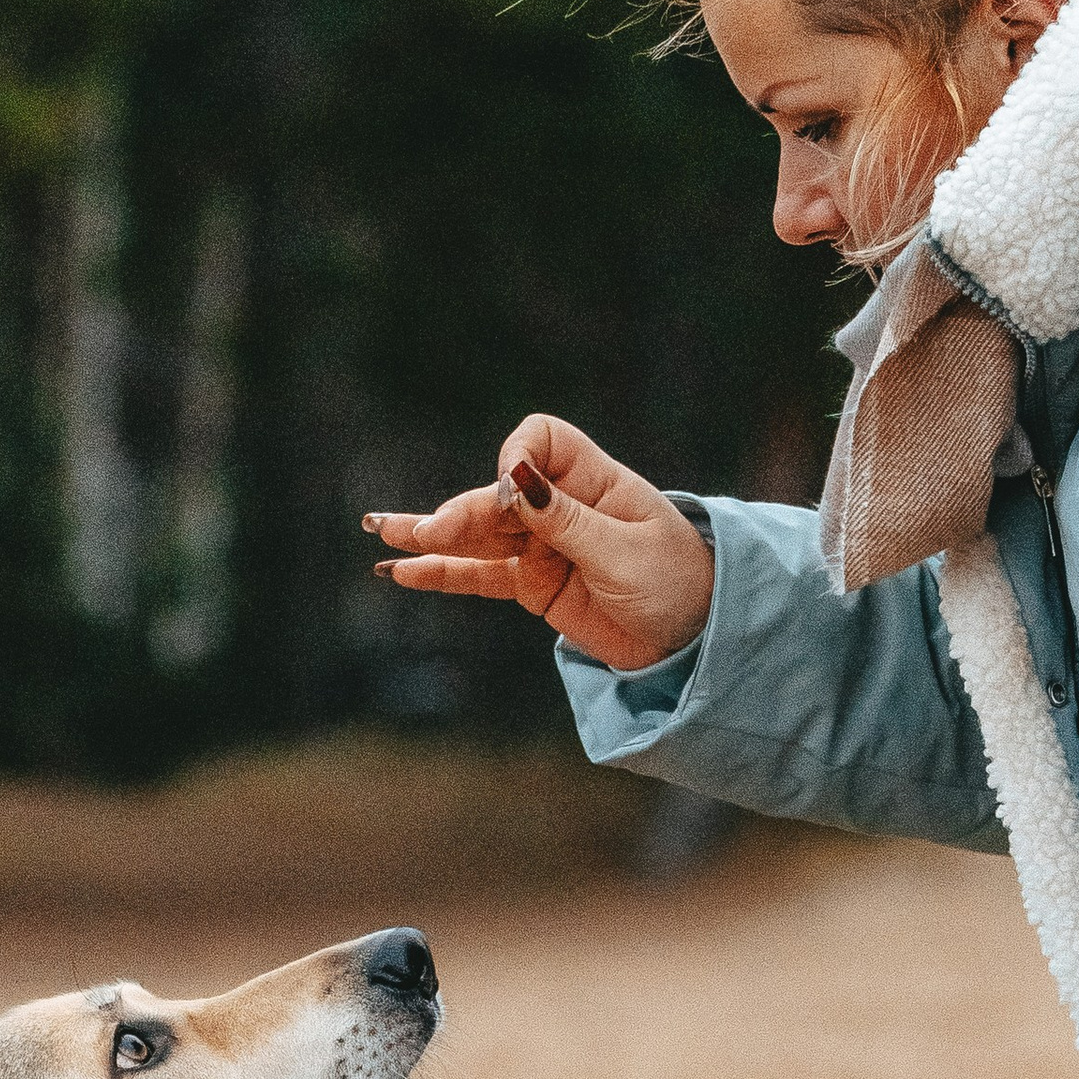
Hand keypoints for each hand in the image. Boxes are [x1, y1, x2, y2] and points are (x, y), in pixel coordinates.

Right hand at [365, 414, 714, 673]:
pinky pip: (480, 576)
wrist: (694, 638)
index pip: (542, 441)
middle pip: (498, 495)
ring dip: (432, 535)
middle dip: (464, 512)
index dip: (518, 456)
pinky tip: (403, 572)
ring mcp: (543, 544)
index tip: (512, 485)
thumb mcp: (625, 551)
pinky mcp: (532, 584)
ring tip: (383, 534)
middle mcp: (561, 505)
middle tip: (428, 532)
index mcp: (594, 480)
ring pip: (479, 535)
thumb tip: (516, 479)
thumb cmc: (677, 582)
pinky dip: (444, 574)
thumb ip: (565, 520)